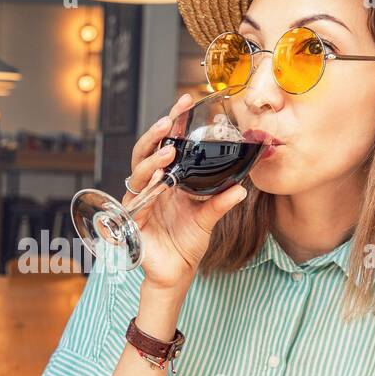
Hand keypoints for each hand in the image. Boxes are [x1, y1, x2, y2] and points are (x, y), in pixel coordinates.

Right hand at [124, 94, 248, 291]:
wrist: (175, 273)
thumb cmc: (187, 243)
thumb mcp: (207, 220)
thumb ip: (221, 203)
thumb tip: (242, 188)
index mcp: (168, 180)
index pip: (168, 144)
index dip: (174, 123)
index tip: (185, 101)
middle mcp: (152, 186)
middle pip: (147, 152)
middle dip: (156, 134)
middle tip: (170, 121)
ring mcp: (140, 200)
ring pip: (138, 172)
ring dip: (152, 161)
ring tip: (167, 152)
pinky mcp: (131, 219)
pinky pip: (137, 200)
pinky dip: (146, 190)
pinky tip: (157, 182)